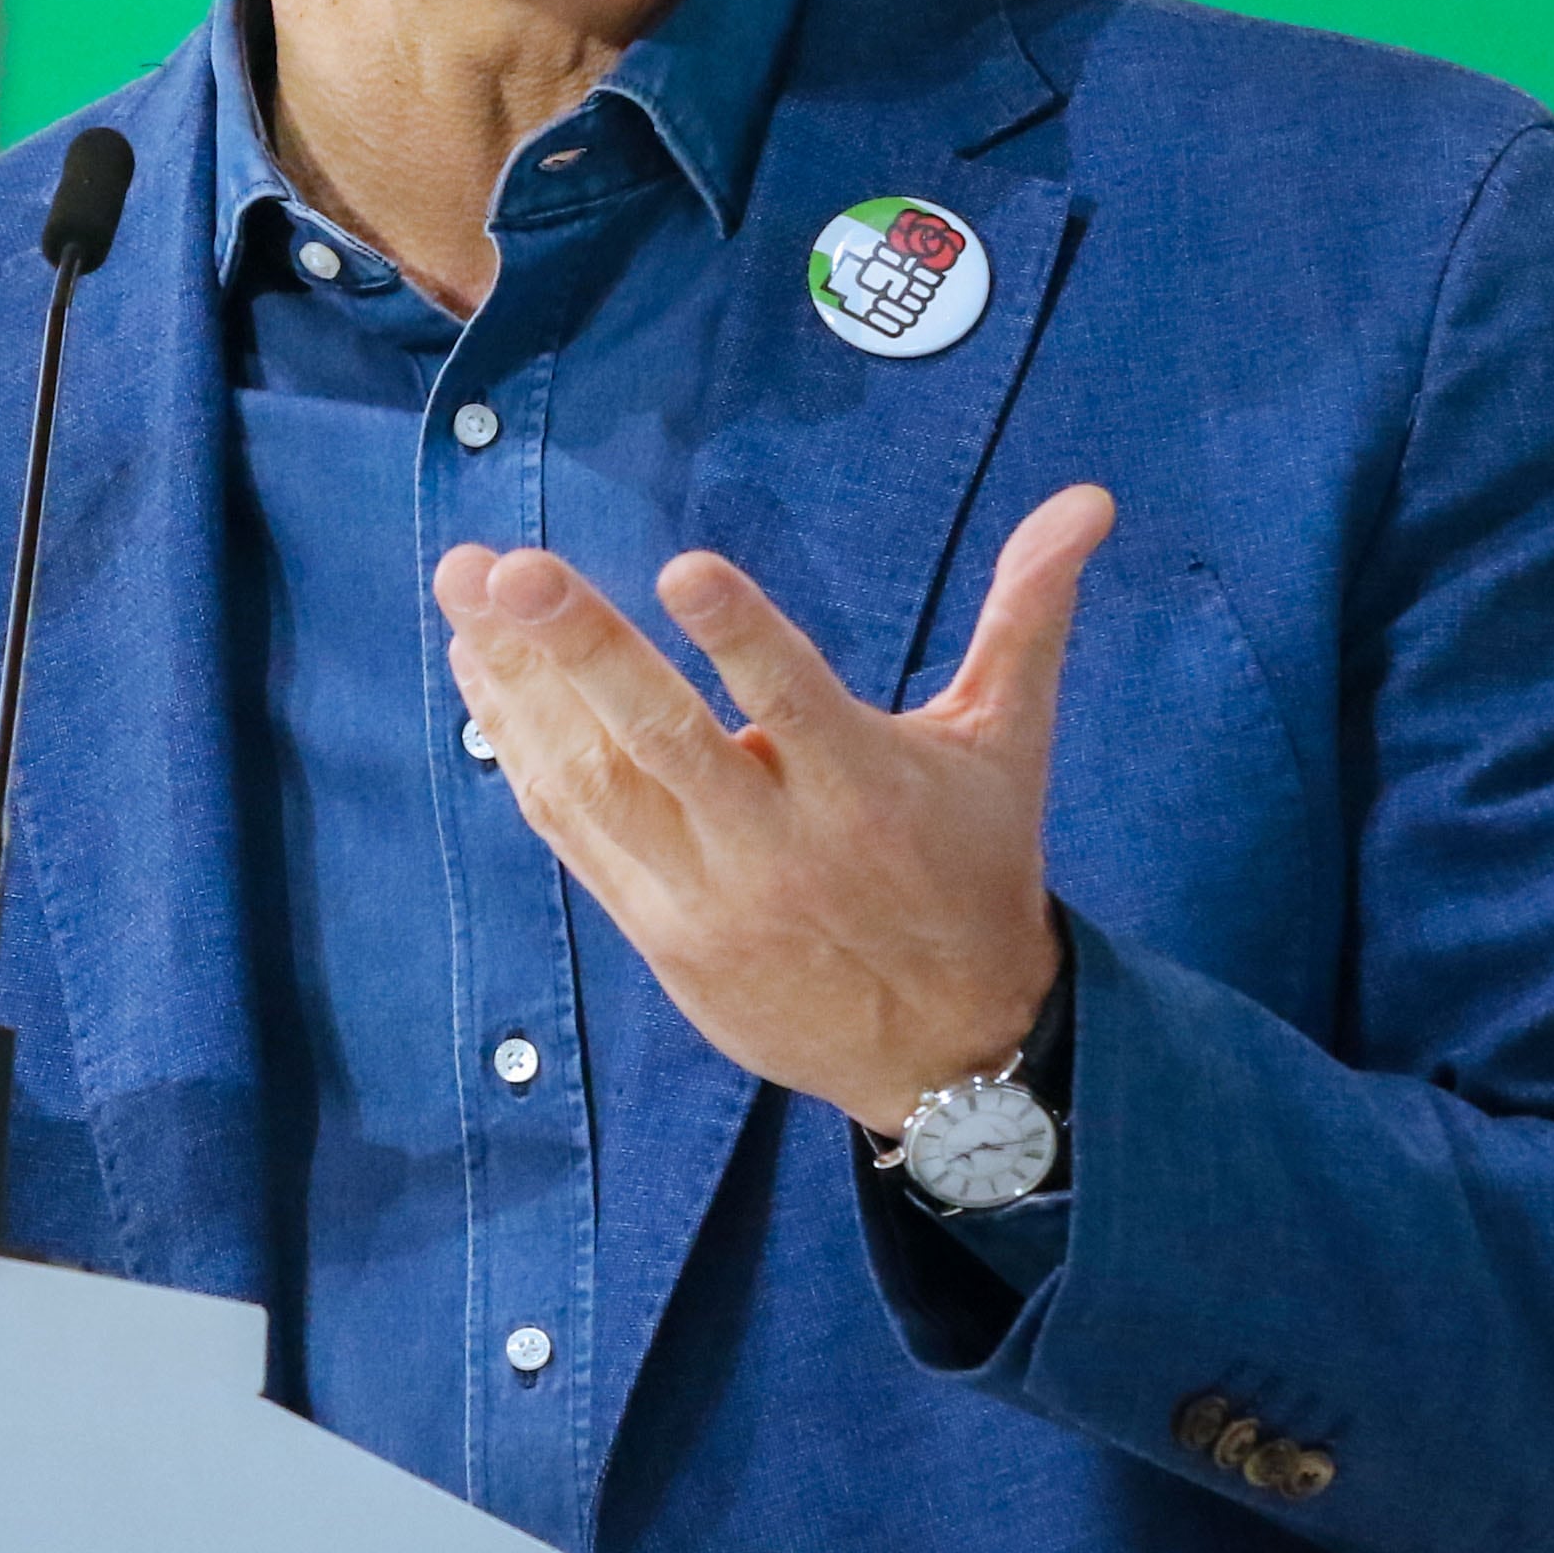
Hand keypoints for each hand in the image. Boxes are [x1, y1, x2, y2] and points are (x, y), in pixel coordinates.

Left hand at [432, 483, 1112, 1131]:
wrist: (948, 1052)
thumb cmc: (975, 873)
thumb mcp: (1008, 747)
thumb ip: (1028, 616)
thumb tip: (1088, 500)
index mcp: (869, 793)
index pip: (798, 706)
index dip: (742, 639)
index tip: (685, 568)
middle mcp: (781, 849)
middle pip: (666, 743)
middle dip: (582, 650)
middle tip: (513, 567)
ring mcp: (708, 897)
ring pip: (597, 783)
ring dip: (520, 685)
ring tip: (465, 590)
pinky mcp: (660, 932)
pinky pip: (574, 833)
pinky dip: (520, 753)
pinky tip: (479, 677)